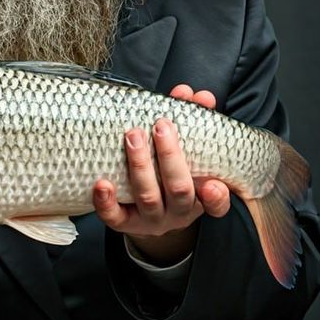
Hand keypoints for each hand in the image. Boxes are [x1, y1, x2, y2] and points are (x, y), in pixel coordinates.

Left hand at [93, 85, 230, 264]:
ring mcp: (151, 220)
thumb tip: (196, 95)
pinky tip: (101, 183)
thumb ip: (195, 123)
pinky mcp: (125, 223)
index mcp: (201, 197)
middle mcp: (178, 212)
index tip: (212, 184)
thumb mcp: (189, 153)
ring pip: (148, 197)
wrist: (147, 213)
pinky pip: (115, 217)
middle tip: (161, 125)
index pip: (217, 203)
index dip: (217, 197)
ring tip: (133, 135)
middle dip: (170, 156)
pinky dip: (106, 201)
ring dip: (140, 166)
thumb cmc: (171, 174)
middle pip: (179, 189)